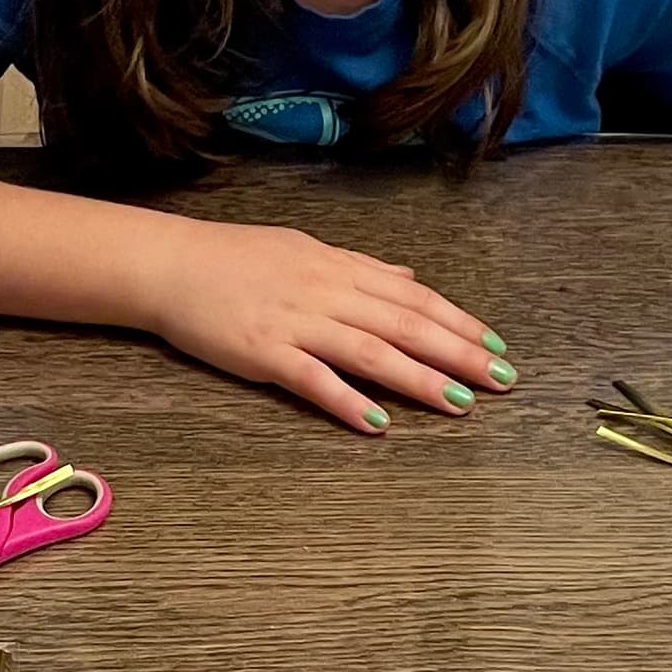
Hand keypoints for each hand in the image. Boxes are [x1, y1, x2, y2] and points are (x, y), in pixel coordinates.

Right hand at [133, 219, 512, 432]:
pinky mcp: (263, 353)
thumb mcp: (305, 248)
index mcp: (339, 267)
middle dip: (459, 354)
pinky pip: (313, 379)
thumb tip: (407, 275)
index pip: (413, 296)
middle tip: (502, 380)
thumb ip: (359, 266)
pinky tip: (378, 423)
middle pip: (406, 324)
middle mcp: (326, 292)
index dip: (458, 321)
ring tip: (459, 405)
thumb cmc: (235, 257)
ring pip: (371, 352)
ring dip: (419, 380)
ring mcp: (296, 322)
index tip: (496, 345)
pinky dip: (347, 401)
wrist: (170, 263)